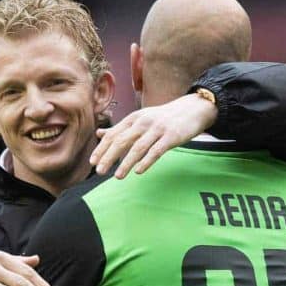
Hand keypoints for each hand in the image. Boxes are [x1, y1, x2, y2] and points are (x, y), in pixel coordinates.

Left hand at [89, 93, 217, 178]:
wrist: (193, 109)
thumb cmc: (163, 117)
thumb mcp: (140, 119)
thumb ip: (120, 128)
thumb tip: (99, 133)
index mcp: (133, 118)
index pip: (113, 134)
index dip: (102, 148)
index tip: (93, 162)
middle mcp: (143, 122)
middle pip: (122, 141)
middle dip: (109, 157)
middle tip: (99, 172)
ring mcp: (157, 129)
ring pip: (138, 147)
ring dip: (126, 163)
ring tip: (117, 176)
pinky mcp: (171, 137)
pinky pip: (156, 151)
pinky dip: (146, 161)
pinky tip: (138, 171)